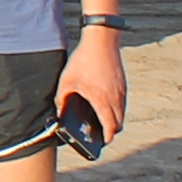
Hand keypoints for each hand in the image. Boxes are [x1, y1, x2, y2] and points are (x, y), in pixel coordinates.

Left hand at [58, 28, 128, 142]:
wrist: (101, 39)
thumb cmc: (84, 60)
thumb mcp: (67, 81)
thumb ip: (62, 99)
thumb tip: (60, 112)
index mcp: (102, 100)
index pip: (110, 127)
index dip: (106, 138)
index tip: (101, 142)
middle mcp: (116, 98)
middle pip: (119, 123)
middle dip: (110, 131)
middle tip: (99, 134)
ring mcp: (121, 90)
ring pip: (121, 112)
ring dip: (114, 119)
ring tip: (101, 121)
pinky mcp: (122, 83)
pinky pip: (121, 102)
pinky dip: (115, 108)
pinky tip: (103, 104)